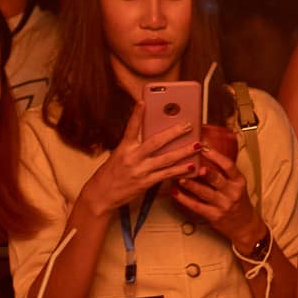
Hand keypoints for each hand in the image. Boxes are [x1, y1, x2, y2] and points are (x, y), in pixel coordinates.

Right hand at [80, 107, 199, 215]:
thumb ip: (134, 146)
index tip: (143, 101)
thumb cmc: (110, 174)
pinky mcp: (145, 183)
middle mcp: (132, 158)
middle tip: (188, 124)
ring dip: (183, 151)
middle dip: (174, 132)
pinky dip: (179, 170)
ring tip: (197, 145)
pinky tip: (190, 166)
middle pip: (156, 142)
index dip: (137, 114)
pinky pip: (166, 175)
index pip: (131, 128)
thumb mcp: (118, 155)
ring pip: (166, 158)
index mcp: (123, 148)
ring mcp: (139, 171)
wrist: (101, 196)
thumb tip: (154, 136)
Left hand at [170, 143, 262, 250]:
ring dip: (190, 184)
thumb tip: (205, 155)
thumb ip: (224, 173)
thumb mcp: (237, 185)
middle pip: (217, 179)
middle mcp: (232, 193)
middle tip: (191, 162)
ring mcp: (223, 205)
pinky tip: (175, 192)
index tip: (204, 147)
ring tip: (179, 177)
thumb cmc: (238, 202)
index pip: (229, 166)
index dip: (216, 156)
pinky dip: (184, 199)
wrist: (244, 226)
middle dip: (203, 171)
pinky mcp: (213, 216)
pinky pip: (196, 206)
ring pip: (204, 193)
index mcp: (239, 182)